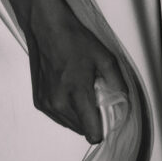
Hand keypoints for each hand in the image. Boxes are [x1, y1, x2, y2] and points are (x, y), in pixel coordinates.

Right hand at [27, 11, 132, 143]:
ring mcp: (46, 103)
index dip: (102, 129)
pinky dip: (65, 110)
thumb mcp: (104, 57)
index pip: (91, 132)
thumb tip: (123, 100)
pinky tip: (68, 92)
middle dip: (90, 119)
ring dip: (77, 115)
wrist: (46, 28)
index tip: (105, 118)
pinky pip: (57, 117)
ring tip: (79, 92)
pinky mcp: (38, 101)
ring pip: (69, 125)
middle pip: (81, 130)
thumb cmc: (73, 40)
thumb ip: (117, 82)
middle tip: (93, 97)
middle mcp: (58, 102)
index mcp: (76, 92)